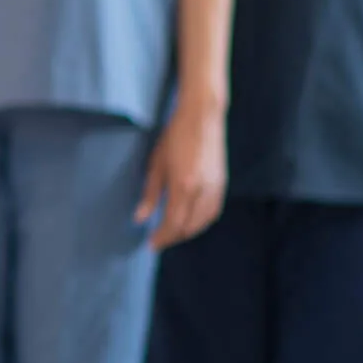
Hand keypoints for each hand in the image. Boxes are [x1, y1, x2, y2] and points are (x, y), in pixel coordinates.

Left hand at [137, 98, 227, 248]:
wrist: (203, 117)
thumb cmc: (175, 137)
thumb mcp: (156, 164)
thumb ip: (150, 194)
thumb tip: (140, 219)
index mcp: (183, 187)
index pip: (173, 224)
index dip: (162, 238)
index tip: (151, 244)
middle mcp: (202, 192)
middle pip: (188, 227)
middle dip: (173, 237)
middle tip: (159, 239)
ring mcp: (215, 189)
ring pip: (202, 223)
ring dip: (187, 232)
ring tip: (172, 232)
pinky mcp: (223, 185)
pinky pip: (212, 213)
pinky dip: (201, 222)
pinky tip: (190, 221)